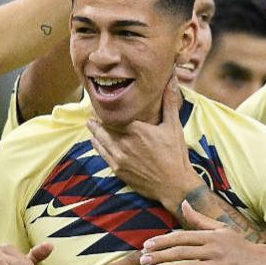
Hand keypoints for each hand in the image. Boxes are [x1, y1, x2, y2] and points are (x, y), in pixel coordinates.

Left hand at [88, 77, 201, 213]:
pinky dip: (97, 146)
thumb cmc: (176, 155)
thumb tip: (171, 79)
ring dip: (94, 131)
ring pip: (101, 140)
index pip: (115, 115)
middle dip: (98, 119)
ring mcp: (119, 157)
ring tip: (89, 123)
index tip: (101, 101)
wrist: (174, 185)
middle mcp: (125, 142)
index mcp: (137, 129)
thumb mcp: (174, 126)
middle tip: (91, 111)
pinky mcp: (118, 170)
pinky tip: (94, 140)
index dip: (107, 108)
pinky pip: (102, 154)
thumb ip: (169, 101)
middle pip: (105, 127)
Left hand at [139, 202, 265, 264]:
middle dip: (160, 256)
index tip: (146, 246)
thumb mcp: (220, 229)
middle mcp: (213, 249)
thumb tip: (183, 204)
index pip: (181, 237)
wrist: (264, 263)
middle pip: (182, 252)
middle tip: (143, 261)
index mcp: (210, 236)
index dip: (162, 241)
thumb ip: (199, 219)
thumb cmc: (238, 245)